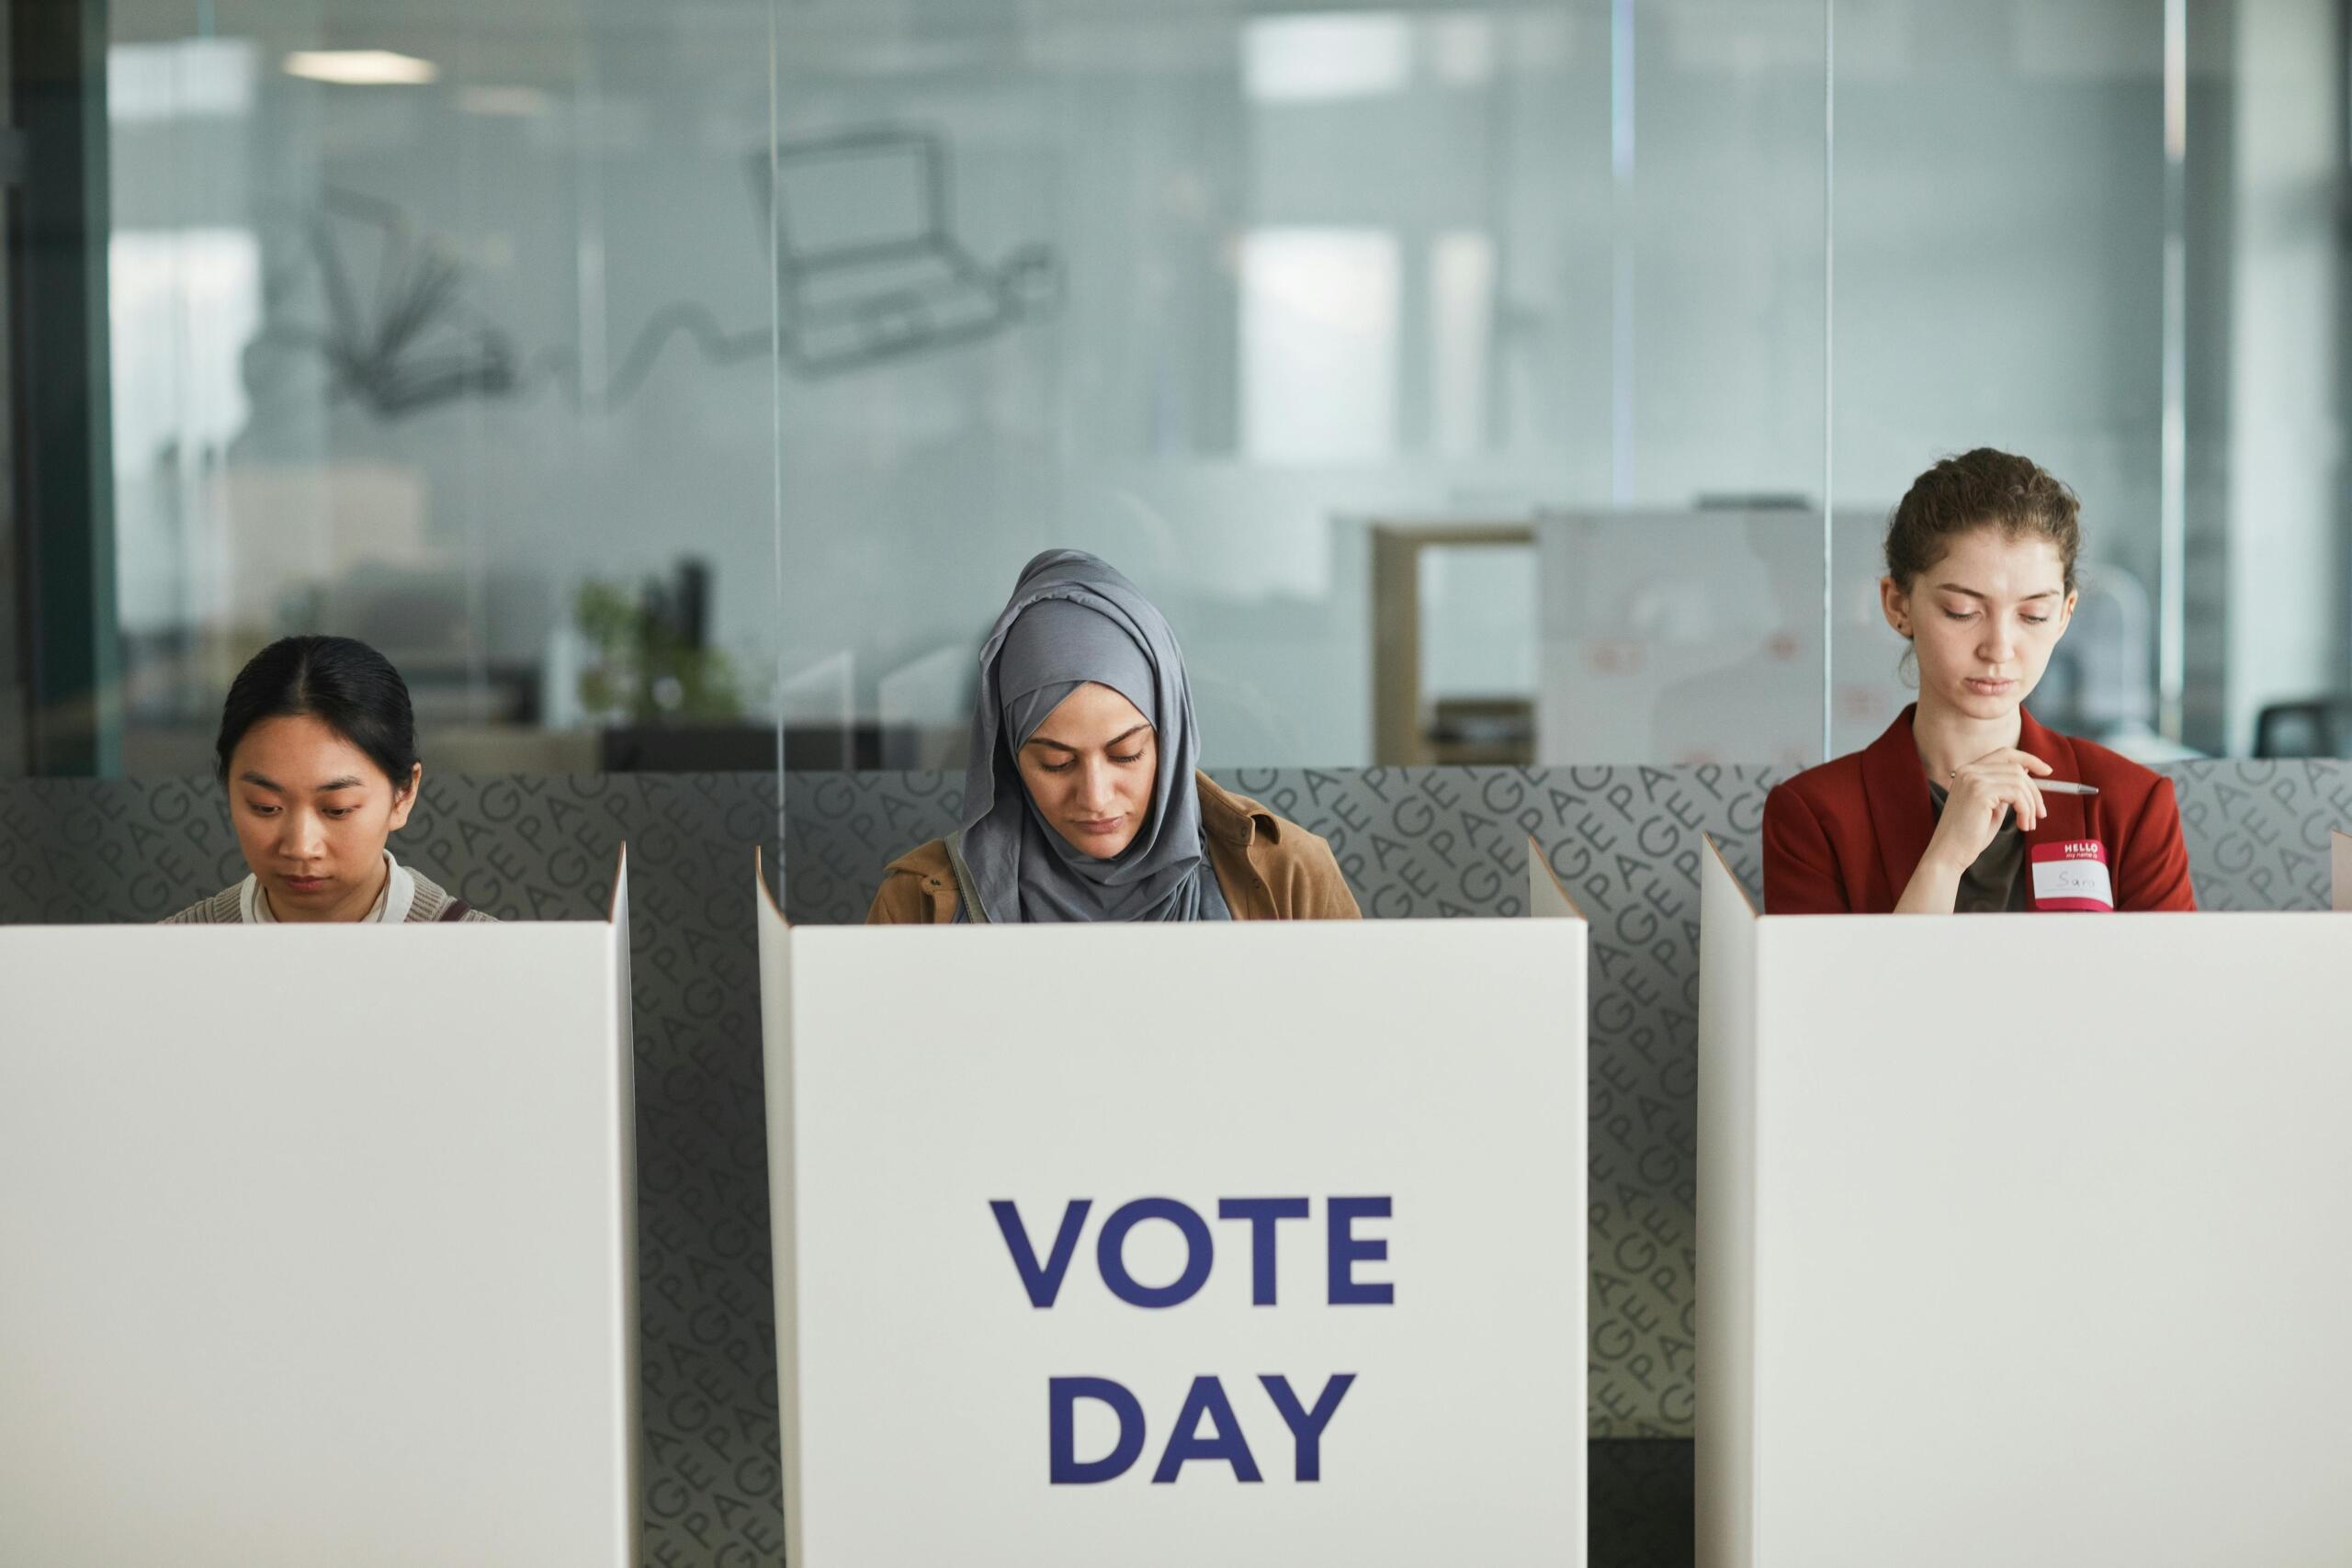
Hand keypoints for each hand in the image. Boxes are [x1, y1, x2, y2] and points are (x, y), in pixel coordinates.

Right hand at [1926, 748, 2051, 869]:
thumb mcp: (1991, 806)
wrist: (1949, 853)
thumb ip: (2005, 790)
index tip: (2047, 771)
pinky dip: (2025, 810)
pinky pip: (2017, 794)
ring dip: (2030, 805)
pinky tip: (2022, 825)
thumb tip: (2027, 776)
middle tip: (2040, 813)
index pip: (2004, 754)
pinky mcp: (1979, 792)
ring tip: (2029, 824)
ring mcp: (1973, 779)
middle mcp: (1969, 771)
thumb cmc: (1969, 835)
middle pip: (2016, 768)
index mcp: (1968, 771)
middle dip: (2034, 791)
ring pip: (2019, 781)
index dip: (2029, 759)